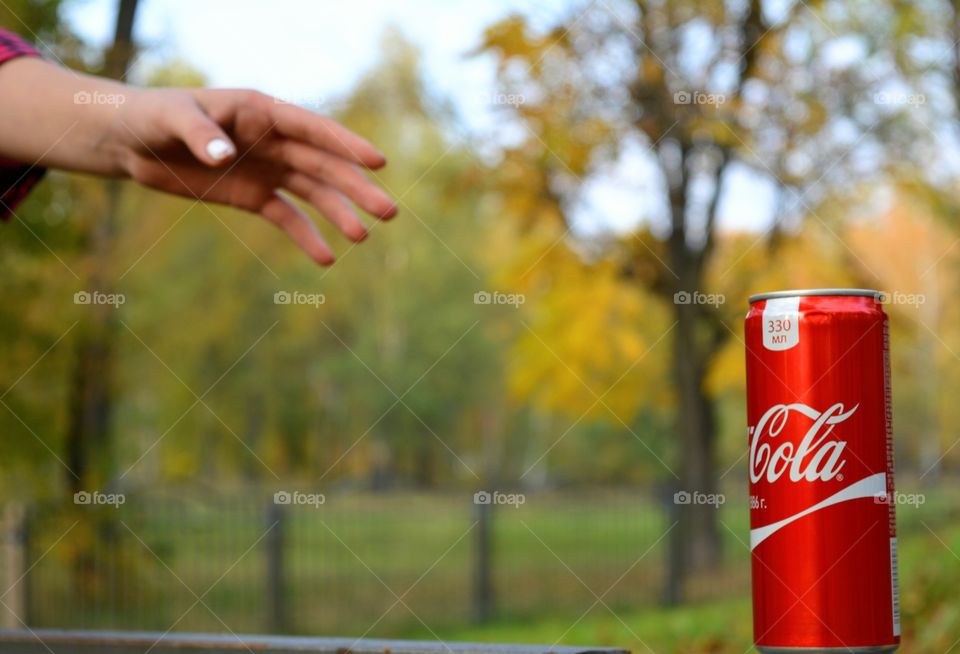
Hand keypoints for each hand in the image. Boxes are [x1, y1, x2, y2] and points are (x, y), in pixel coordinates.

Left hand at [107, 87, 396, 264]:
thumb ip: (199, 134)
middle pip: (323, 166)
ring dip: (339, 213)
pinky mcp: (254, 195)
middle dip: (356, 188)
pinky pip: (287, 217)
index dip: (346, 145)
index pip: (312, 129)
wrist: (134, 142)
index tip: (378, 162)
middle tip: (388, 212)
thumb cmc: (154, 117)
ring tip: (363, 236)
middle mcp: (274, 141)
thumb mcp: (172, 118)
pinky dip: (306, 236)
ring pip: (313, 193)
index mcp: (262, 112)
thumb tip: (225, 156)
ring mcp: (268, 169)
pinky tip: (326, 258)